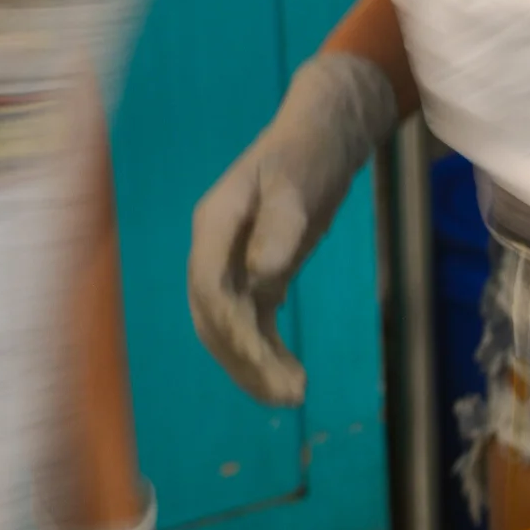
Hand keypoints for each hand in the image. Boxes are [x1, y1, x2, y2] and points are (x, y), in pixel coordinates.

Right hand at [188, 52, 397, 405]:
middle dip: (244, 359)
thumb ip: (279, 225)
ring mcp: (233, 263)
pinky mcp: (257, 274)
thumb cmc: (307, 151)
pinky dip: (267, 351)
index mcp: (214, 223)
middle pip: (214, 316)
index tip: (261, 360)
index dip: (230, 327)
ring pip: (231, 327)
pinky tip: (289, 376)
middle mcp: (215, 248)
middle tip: (287, 393)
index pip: (208, 286)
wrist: (322, 134)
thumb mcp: (296, 182)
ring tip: (293, 395)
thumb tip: (261, 276)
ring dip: (255, 364)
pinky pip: (254, 322)